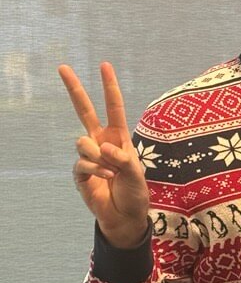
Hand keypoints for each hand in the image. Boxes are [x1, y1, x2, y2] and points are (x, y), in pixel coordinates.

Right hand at [58, 62, 148, 247]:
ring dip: (98, 157)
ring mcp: (89, 156)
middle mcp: (101, 142)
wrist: (126, 217)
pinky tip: (107, 178)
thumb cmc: (135, 194)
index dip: (109, 87)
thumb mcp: (137, 175)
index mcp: (118, 137)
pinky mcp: (80, 173)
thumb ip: (124, 159)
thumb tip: (103, 147)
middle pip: (84, 110)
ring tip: (112, 172)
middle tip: (62, 67)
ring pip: (82, 142)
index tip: (105, 65)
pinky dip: (96, 170)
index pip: (113, 108)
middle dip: (74, 89)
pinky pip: (82, 163)